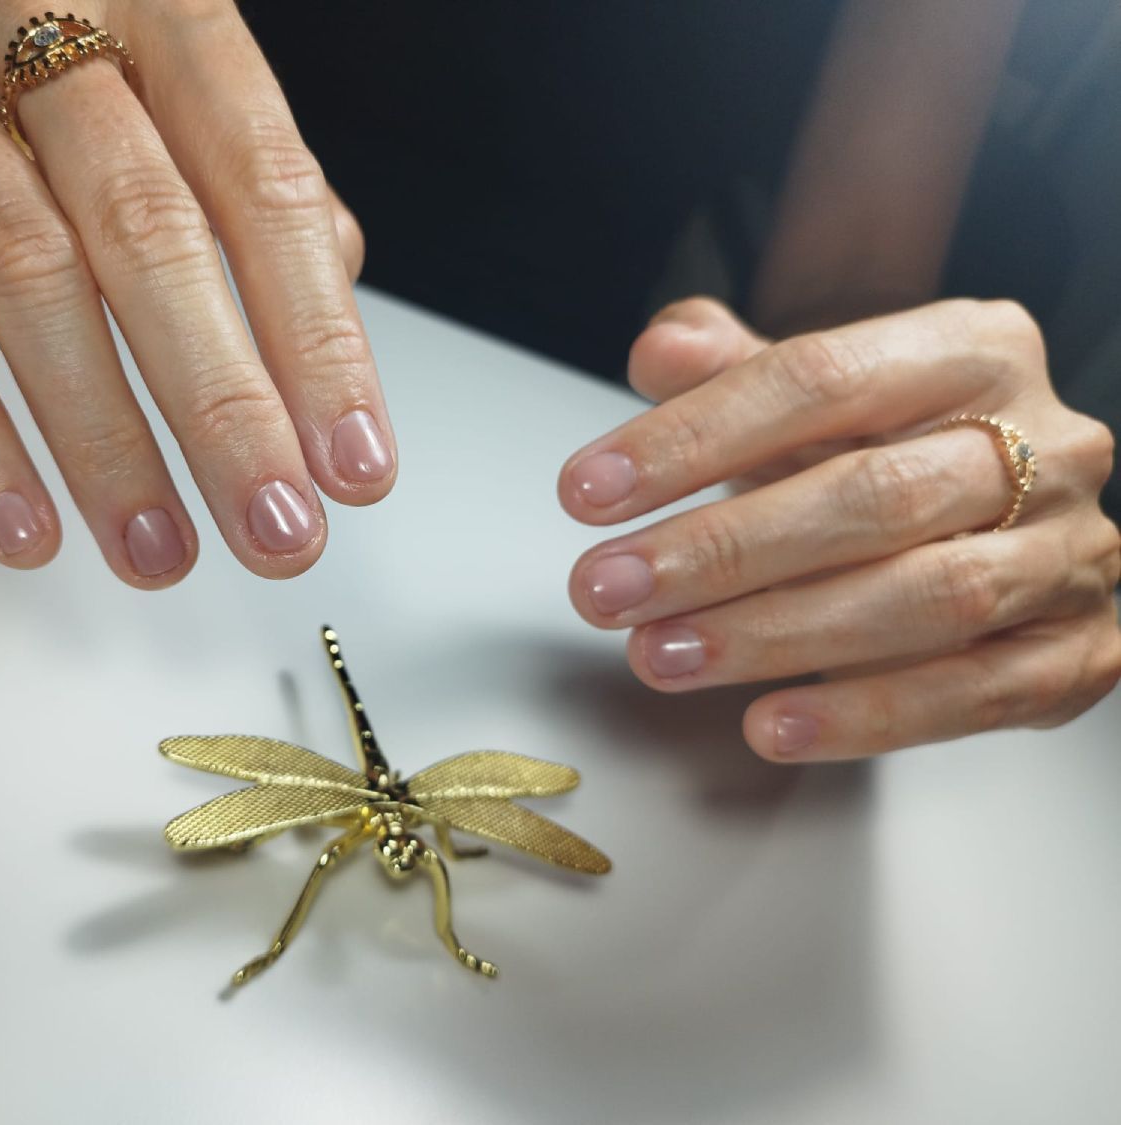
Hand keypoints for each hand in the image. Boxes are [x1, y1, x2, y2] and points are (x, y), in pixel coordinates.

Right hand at [0, 1, 391, 585]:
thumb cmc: (54, 79)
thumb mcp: (175, 115)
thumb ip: (259, 216)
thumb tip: (330, 362)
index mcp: (158, 8)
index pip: (262, 183)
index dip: (316, 337)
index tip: (352, 463)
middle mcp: (33, 21)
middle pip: (148, 231)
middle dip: (223, 406)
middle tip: (272, 527)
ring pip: (26, 276)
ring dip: (103, 441)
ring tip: (158, 550)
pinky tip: (25, 522)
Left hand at [559, 298, 1120, 760]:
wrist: (1009, 522)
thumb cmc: (889, 450)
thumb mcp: (809, 398)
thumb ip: (731, 369)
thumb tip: (662, 351)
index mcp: (970, 350)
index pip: (818, 379)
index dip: (693, 437)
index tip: (589, 490)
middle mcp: (1047, 443)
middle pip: (871, 496)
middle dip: (720, 550)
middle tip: (609, 589)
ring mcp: (1071, 552)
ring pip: (924, 599)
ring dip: (775, 636)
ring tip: (661, 655)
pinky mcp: (1083, 653)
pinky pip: (977, 695)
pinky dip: (867, 717)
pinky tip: (769, 724)